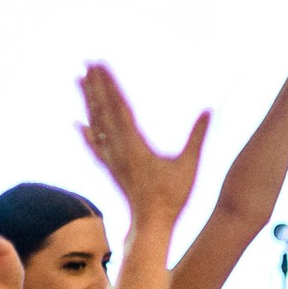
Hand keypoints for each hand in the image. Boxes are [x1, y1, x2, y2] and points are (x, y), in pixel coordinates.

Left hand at [78, 65, 207, 229]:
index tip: (100, 65)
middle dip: (95, 85)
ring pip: (96, 124)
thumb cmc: (173, 197)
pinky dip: (86, 134)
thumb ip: (197, 137)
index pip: (120, 106)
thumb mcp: (190, 165)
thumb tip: (209, 110)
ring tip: (79, 80)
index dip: (109, 84)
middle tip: (86, 63)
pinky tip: (78, 124)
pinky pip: (95, 148)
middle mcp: (119, 149)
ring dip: (88, 101)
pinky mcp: (111, 170)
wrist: (151, 225)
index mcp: (135, 144)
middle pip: (103, 110)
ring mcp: (112, 160)